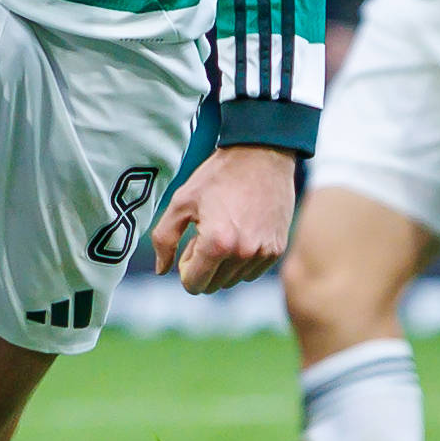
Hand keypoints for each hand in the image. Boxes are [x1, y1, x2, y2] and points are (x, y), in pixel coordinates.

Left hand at [155, 142, 296, 294]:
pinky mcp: (277, 249)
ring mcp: (263, 253)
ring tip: (224, 230)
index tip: (189, 246)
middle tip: (205, 234)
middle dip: (204, 266)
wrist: (262, 155)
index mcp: (216, 244)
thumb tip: (162, 270)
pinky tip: (242, 232)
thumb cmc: (218, 176)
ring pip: (233, 280)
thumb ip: (164, 239)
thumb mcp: (181, 201)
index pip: (194, 284)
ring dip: (224, 264)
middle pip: (213, 285)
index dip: (185, 268)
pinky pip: (253, 271)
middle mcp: (243, 253)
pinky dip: (243, 260)